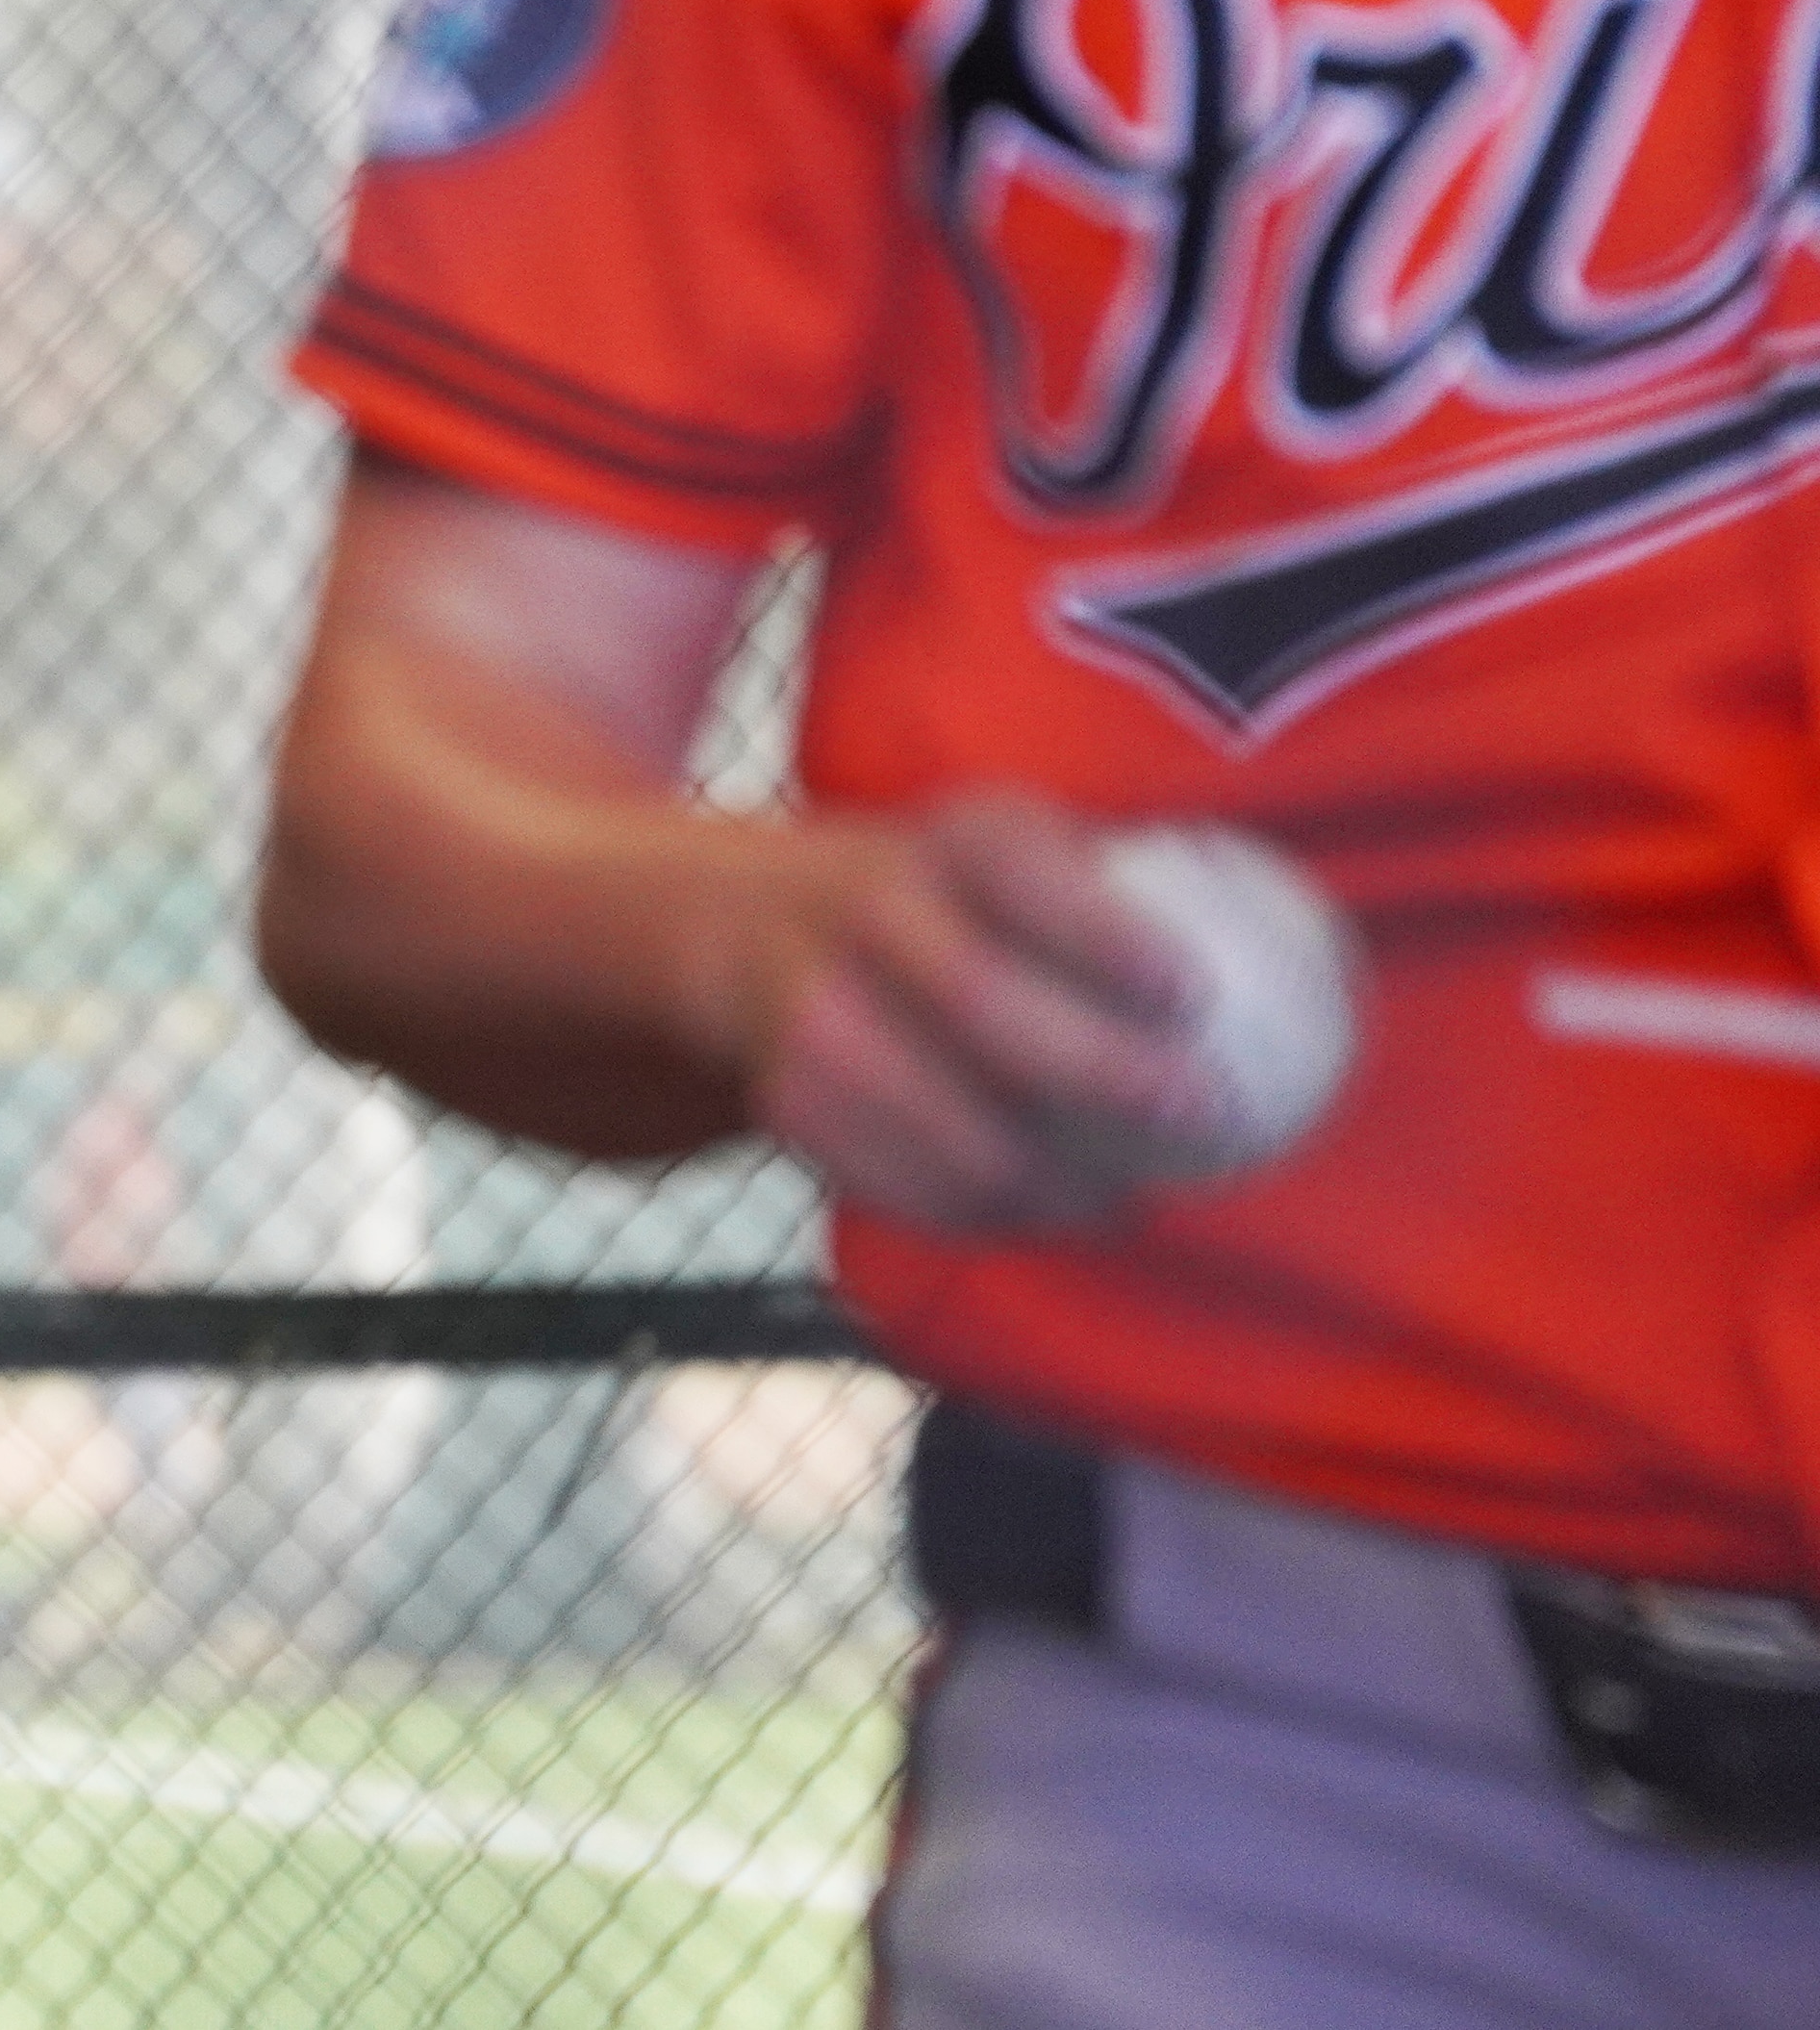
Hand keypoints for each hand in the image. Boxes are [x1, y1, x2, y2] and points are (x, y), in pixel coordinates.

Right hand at [697, 790, 1206, 1234]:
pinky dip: (977, 1213)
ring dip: (1041, 1176)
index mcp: (949, 839)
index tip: (1194, 995)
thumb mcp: (1009, 847)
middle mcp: (867, 906)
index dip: (1104, 935)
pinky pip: (890, 1177)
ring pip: (932, 1114)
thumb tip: (1314, 964)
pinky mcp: (783, 1095)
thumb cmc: (945, 892)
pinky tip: (1048, 1215)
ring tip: (1124, 1202)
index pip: (1025, 873)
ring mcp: (810, 1003)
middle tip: (1200, 1117)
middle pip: (979, 1001)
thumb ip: (1118, 897)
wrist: (739, 918)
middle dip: (1096, 1071)